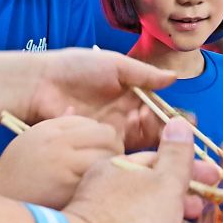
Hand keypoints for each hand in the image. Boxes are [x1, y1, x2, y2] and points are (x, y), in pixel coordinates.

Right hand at [0, 115, 121, 207]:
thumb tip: (74, 109)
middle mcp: (59, 144)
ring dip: (113, 164)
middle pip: (106, 135)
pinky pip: (99, 179)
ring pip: (108, 157)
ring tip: (107, 173)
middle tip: (113, 159)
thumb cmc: (16, 168)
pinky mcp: (70, 189)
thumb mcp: (31, 138)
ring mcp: (65, 167)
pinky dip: (103, 181)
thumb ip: (56, 124)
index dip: (102, 134)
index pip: (92, 123)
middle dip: (115, 146)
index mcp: (51, 130)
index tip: (102, 145)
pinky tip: (99, 186)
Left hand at [27, 49, 175, 150]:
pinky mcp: (93, 150)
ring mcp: (108, 136)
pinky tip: (135, 155)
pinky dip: (128, 157)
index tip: (184, 123)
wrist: (38, 85)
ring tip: (157, 147)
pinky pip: (116, 157)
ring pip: (137, 147)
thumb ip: (144, 74)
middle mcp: (123, 119)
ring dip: (149, 146)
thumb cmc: (75, 68)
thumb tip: (174, 78)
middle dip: (165, 135)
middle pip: (152, 133)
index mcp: (130, 97)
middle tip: (171, 136)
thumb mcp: (114, 65)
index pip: (158, 111)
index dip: (172, 118)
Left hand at [60, 118, 219, 222]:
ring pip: (143, 218)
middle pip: (150, 189)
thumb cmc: (131, 222)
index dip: (190, 167)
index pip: (160, 160)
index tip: (215, 177)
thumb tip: (178, 122)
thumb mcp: (163, 183)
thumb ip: (175, 156)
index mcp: (119, 168)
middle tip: (202, 209)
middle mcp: (107, 192)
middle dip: (180, 197)